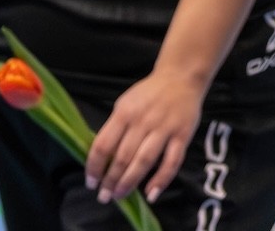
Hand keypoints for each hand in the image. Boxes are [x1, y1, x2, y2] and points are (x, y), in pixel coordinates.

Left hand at [84, 67, 203, 205]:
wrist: (182, 77)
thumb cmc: (149, 93)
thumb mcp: (125, 103)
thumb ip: (115, 127)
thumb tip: (103, 159)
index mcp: (125, 112)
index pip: (103, 145)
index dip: (94, 167)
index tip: (91, 183)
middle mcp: (143, 121)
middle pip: (122, 157)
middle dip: (110, 181)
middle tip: (104, 197)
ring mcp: (164, 128)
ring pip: (144, 161)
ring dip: (130, 182)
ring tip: (120, 196)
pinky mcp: (182, 135)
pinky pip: (172, 162)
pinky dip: (161, 180)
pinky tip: (151, 194)